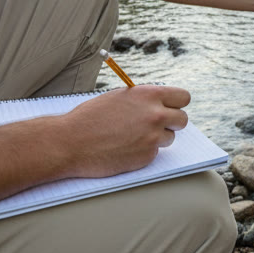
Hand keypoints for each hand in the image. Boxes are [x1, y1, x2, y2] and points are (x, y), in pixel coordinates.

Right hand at [56, 85, 190, 177]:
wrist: (70, 142)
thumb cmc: (89, 118)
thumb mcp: (118, 98)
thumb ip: (142, 100)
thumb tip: (159, 104)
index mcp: (148, 95)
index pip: (183, 97)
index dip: (176, 103)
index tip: (170, 108)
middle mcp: (155, 115)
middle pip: (182, 119)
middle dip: (171, 123)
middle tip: (156, 126)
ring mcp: (152, 137)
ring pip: (169, 138)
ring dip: (156, 138)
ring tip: (132, 137)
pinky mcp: (147, 156)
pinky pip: (154, 153)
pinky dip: (143, 152)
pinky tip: (124, 149)